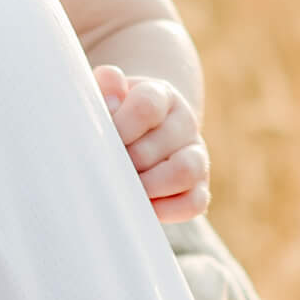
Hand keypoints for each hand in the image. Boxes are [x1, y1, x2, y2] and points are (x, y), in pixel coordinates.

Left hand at [93, 67, 210, 224]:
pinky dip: (166, 210)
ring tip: (122, 190)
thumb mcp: (108, 94)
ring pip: (185, 171)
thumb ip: (105, 89)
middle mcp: (184, 123)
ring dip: (148, 186)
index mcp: (161, 94)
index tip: (98, 141)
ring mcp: (197, 154)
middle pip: (161, 144)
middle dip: (127, 162)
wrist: (142, 130)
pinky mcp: (200, 186)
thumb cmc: (116, 113)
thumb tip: (110, 100)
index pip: (147, 104)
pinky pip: (194, 203)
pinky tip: (141, 207)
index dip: (121, 126)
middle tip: (104, 172)